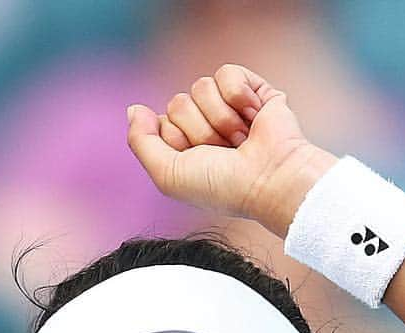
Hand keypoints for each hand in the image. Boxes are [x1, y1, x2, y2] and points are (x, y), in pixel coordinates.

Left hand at [126, 64, 336, 238]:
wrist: (270, 178)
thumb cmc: (223, 187)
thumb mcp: (168, 175)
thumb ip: (141, 143)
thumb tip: (134, 109)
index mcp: (186, 149)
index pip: (161, 123)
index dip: (176, 140)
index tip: (198, 161)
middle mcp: (206, 127)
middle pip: (178, 103)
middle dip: (199, 130)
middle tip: (223, 152)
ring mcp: (228, 108)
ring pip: (200, 87)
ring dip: (220, 118)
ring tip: (241, 141)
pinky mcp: (252, 89)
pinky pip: (226, 73)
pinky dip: (238, 96)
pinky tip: (254, 117)